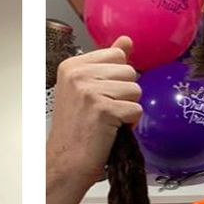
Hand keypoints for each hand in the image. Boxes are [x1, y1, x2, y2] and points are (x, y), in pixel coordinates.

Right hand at [46, 36, 141, 203]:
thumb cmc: (77, 130)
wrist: (66, 163)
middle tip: (103, 112)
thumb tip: (126, 40)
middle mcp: (78, 75)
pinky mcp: (104, 109)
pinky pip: (136, 110)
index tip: (98, 96)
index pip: (117, 55)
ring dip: (127, 109)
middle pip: (129, 71)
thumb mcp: (87, 89)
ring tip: (106, 121)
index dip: (116, 78)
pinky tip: (110, 131)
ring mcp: (89, 91)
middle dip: (124, 94)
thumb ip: (108, 63)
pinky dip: (129, 124)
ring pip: (135, 90)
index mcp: (73, 66)